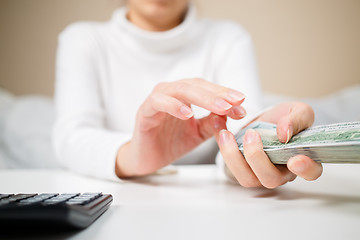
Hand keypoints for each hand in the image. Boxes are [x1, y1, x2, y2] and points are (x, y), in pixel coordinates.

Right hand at [115, 78, 245, 176]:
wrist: (148, 159)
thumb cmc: (171, 142)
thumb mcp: (199, 132)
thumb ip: (214, 121)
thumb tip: (235, 112)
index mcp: (183, 94)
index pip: (206, 87)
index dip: (224, 92)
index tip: (242, 102)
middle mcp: (170, 92)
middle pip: (195, 85)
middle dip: (217, 93)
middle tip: (235, 102)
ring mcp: (156, 100)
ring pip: (179, 90)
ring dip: (201, 97)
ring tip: (220, 108)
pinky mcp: (144, 112)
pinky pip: (158, 103)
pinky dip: (173, 106)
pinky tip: (188, 114)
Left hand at [215, 102, 322, 187]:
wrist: (266, 119)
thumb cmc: (286, 119)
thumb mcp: (298, 111)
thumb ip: (297, 120)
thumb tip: (284, 133)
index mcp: (302, 159)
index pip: (310, 172)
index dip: (304, 169)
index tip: (294, 159)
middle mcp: (281, 172)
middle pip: (271, 179)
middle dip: (258, 158)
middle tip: (251, 135)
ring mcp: (260, 174)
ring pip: (247, 179)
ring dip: (234, 157)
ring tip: (227, 134)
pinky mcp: (242, 169)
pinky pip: (229, 166)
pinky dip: (221, 147)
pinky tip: (218, 127)